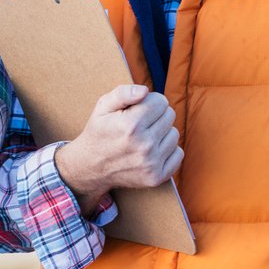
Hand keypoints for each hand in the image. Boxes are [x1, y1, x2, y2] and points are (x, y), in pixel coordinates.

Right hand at [54, 84, 180, 203]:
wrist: (90, 167)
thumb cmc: (100, 132)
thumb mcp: (103, 107)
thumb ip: (122, 93)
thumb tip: (145, 90)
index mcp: (131, 125)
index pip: (161, 101)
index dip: (149, 101)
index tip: (138, 108)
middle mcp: (143, 145)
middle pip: (169, 115)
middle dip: (156, 115)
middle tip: (140, 123)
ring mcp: (151, 163)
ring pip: (174, 134)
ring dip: (162, 132)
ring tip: (144, 137)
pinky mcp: (156, 177)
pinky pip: (178, 154)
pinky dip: (168, 151)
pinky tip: (151, 151)